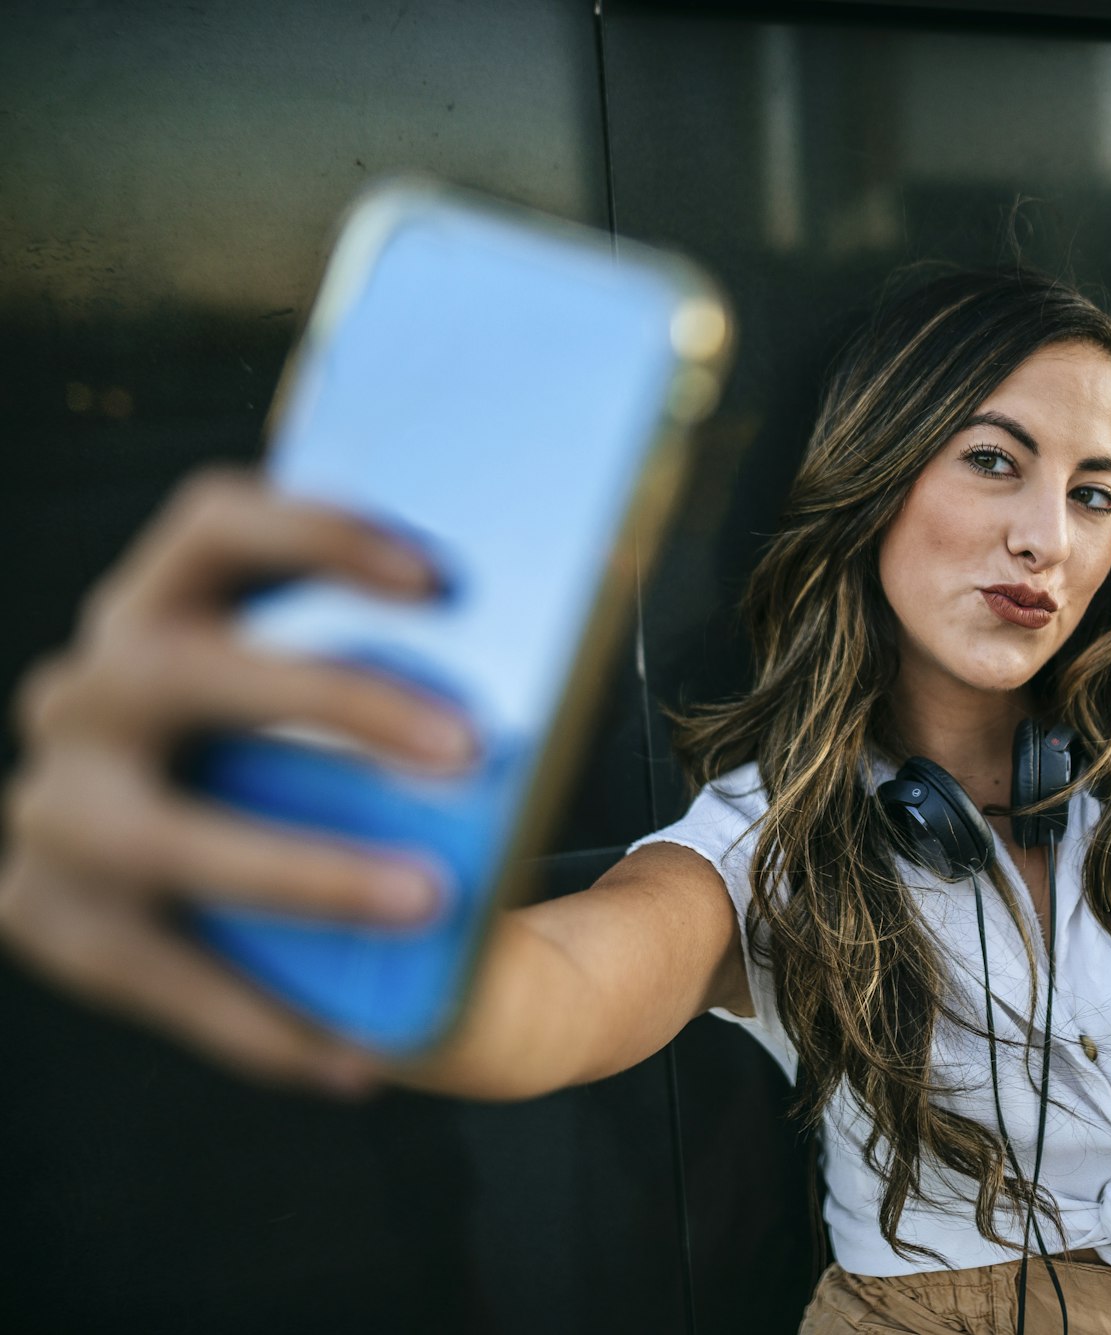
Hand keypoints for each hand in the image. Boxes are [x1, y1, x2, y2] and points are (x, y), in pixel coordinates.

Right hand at [0, 467, 476, 1098]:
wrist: (228, 888)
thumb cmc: (314, 771)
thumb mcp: (351, 713)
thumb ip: (416, 674)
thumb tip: (573, 621)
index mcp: (160, 604)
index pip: (217, 526)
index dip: (322, 532)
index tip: (450, 579)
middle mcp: (86, 692)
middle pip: (190, 669)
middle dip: (335, 700)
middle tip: (471, 749)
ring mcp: (52, 807)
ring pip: (163, 838)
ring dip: (300, 872)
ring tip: (428, 906)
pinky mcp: (47, 918)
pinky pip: (161, 978)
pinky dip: (267, 1021)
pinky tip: (364, 1057)